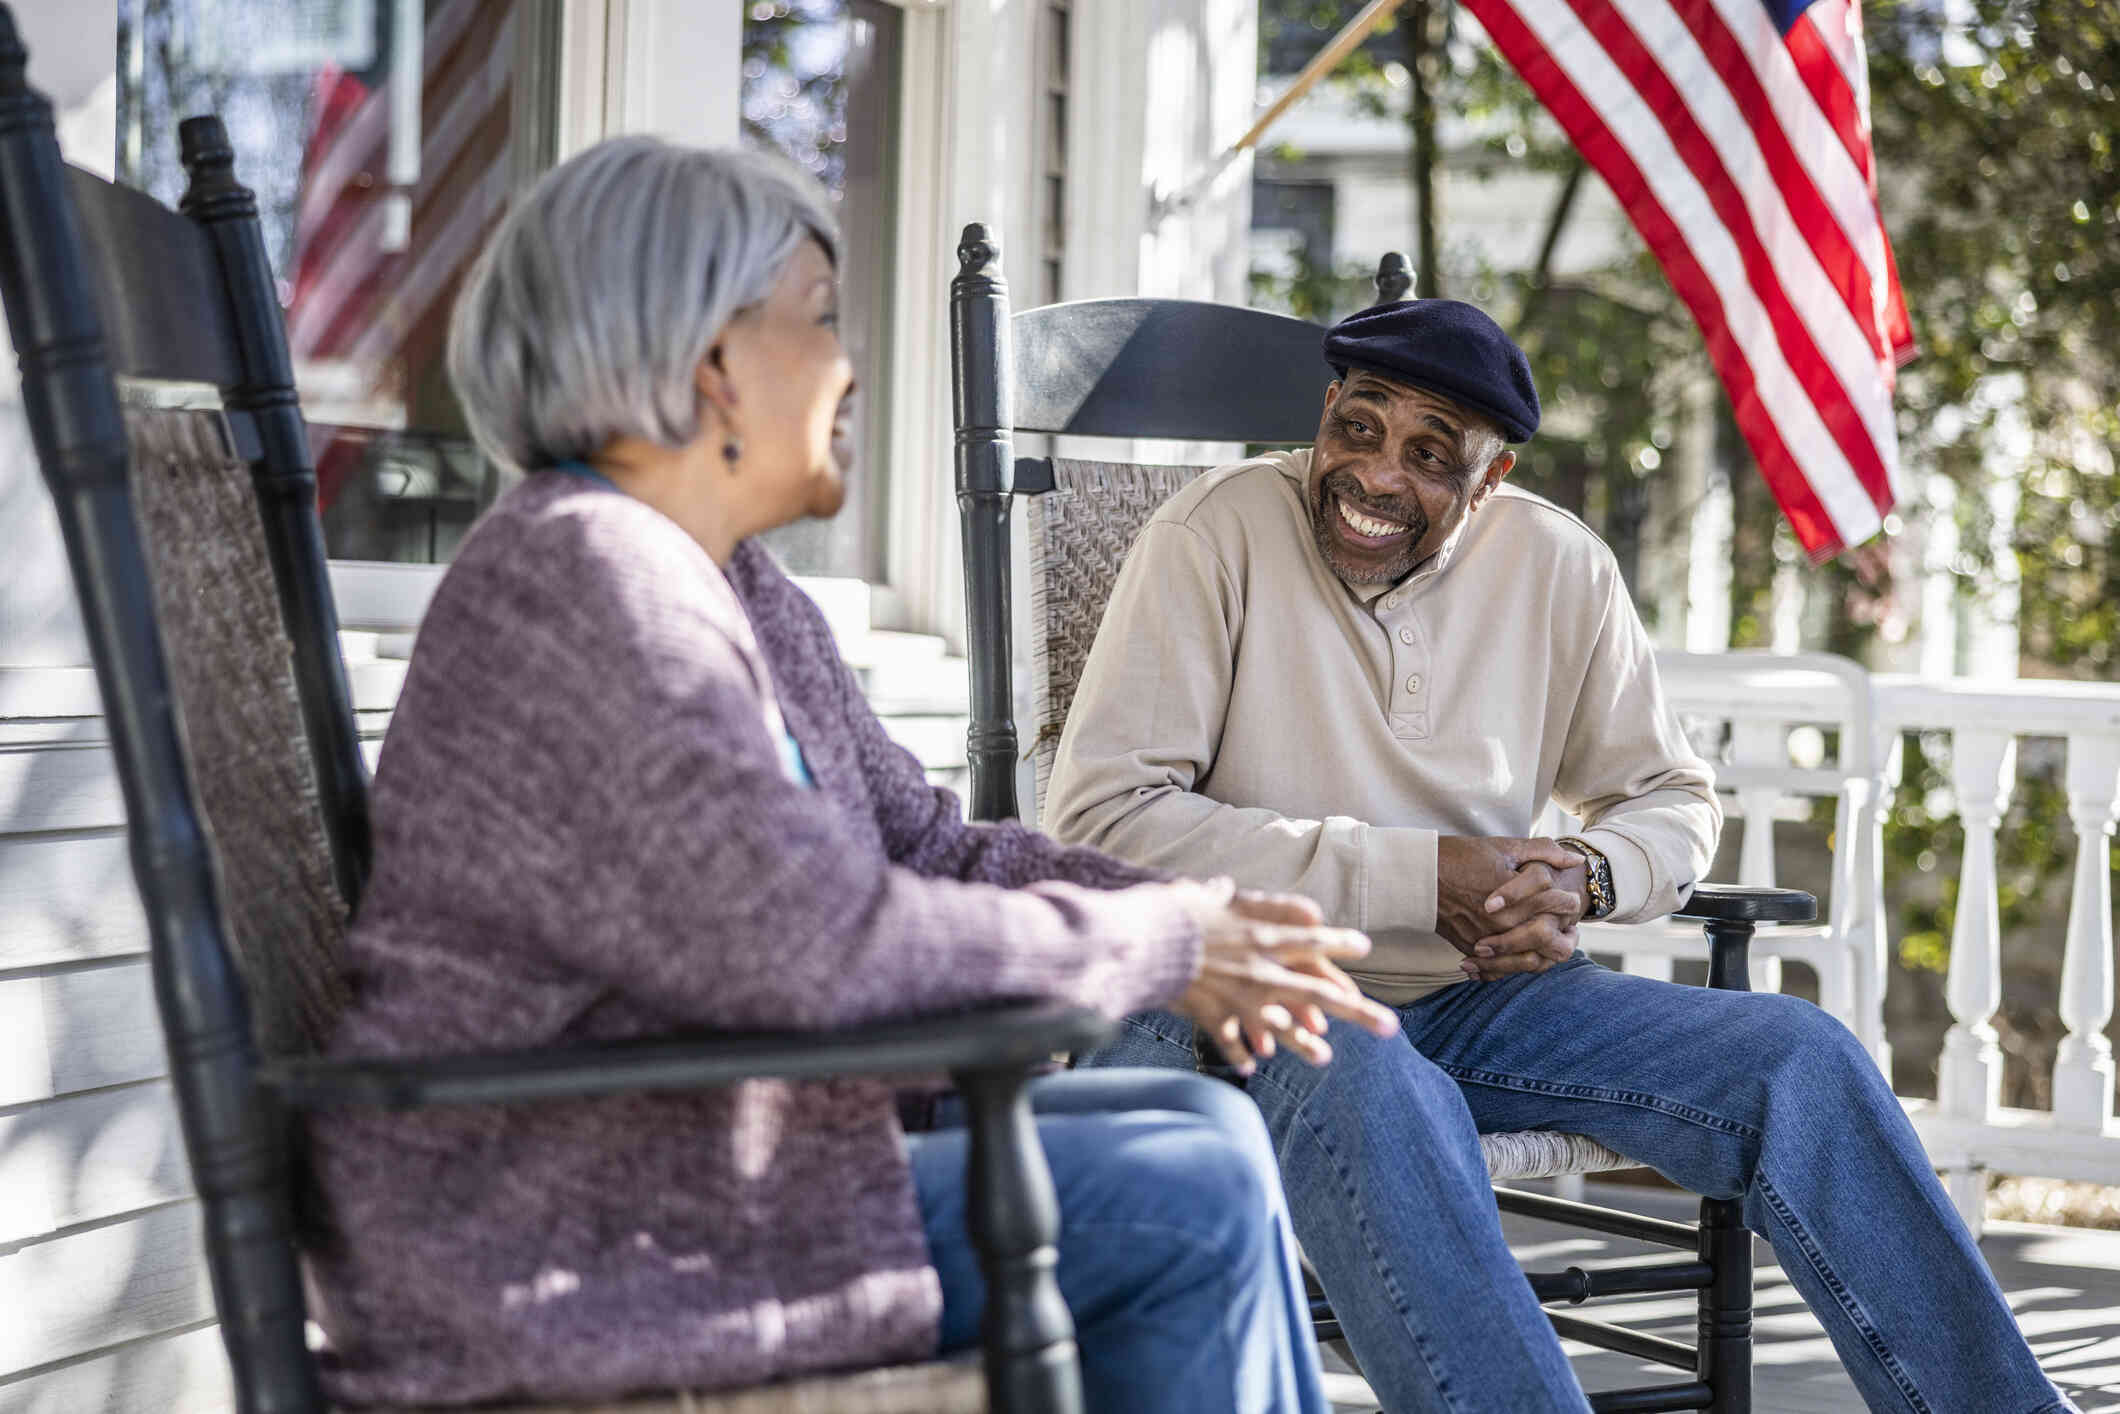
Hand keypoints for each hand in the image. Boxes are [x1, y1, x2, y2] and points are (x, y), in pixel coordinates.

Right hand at [1168, 879, 1399, 1074]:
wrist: (1141, 942)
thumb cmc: (1175, 911)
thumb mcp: (1217, 895)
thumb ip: (1254, 901)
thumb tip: (1283, 901)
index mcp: (1261, 936)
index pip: (1311, 940)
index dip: (1340, 943)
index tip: (1364, 947)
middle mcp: (1259, 970)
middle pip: (1317, 991)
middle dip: (1357, 1011)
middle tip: (1389, 1027)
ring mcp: (1238, 997)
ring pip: (1281, 1026)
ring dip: (1303, 1043)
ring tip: (1324, 1057)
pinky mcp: (1212, 1016)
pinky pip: (1231, 1040)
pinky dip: (1241, 1052)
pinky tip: (1252, 1064)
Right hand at [1436, 837, 1586, 981]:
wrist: (1418, 877)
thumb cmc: (1461, 857)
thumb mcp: (1503, 847)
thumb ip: (1543, 851)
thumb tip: (1576, 860)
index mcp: (1515, 896)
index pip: (1556, 904)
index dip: (1568, 900)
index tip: (1570, 898)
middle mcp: (1504, 923)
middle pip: (1548, 936)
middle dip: (1563, 928)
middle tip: (1568, 923)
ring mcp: (1488, 940)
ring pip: (1531, 960)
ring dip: (1545, 952)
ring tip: (1551, 941)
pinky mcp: (1473, 949)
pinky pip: (1504, 968)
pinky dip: (1518, 963)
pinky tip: (1526, 953)